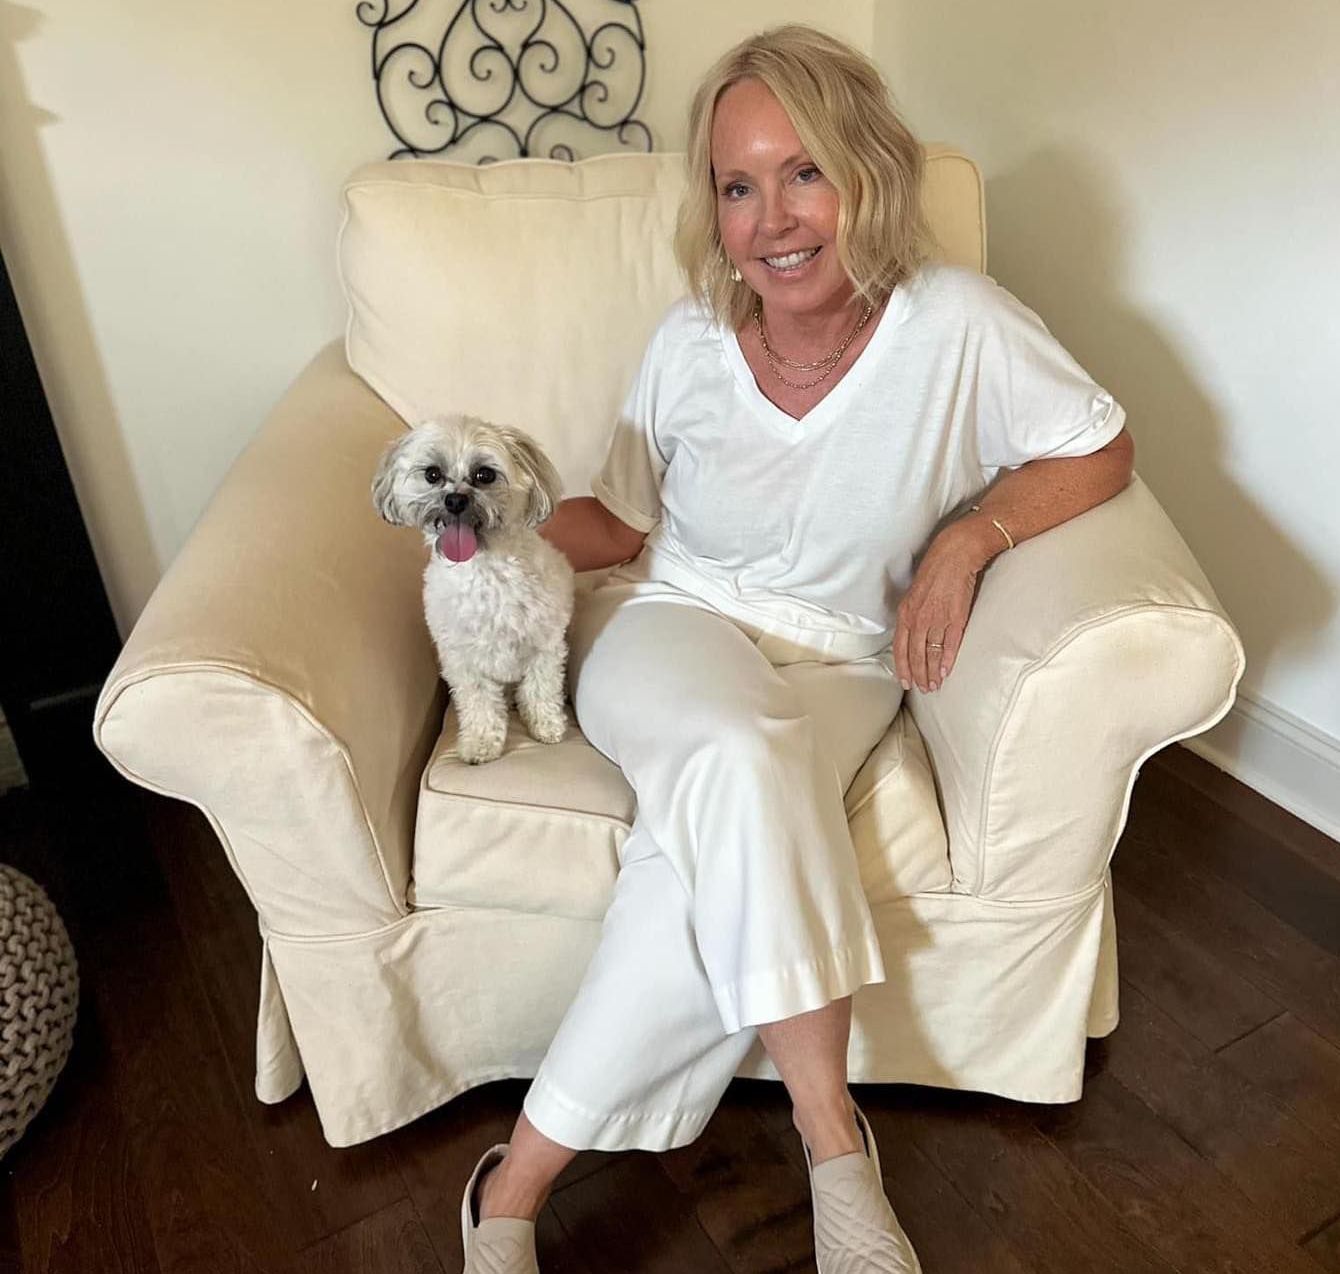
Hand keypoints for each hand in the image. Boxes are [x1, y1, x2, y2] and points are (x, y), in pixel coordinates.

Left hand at [893, 522, 991, 693]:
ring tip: (934, 685)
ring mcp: (937, 619)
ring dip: (932, 672)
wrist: (955, 555)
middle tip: (922, 688)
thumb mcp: (914, 593)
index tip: (905, 681)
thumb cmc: (935, 571)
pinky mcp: (955, 618)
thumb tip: (912, 633)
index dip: (902, 667)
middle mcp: (918, 619)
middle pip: (915, 655)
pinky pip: (949, 644)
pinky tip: (947, 671)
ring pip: (932, 653)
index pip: (900, 648)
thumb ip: (912, 614)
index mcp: (906, 613)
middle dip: (918, 674)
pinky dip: (947, 660)